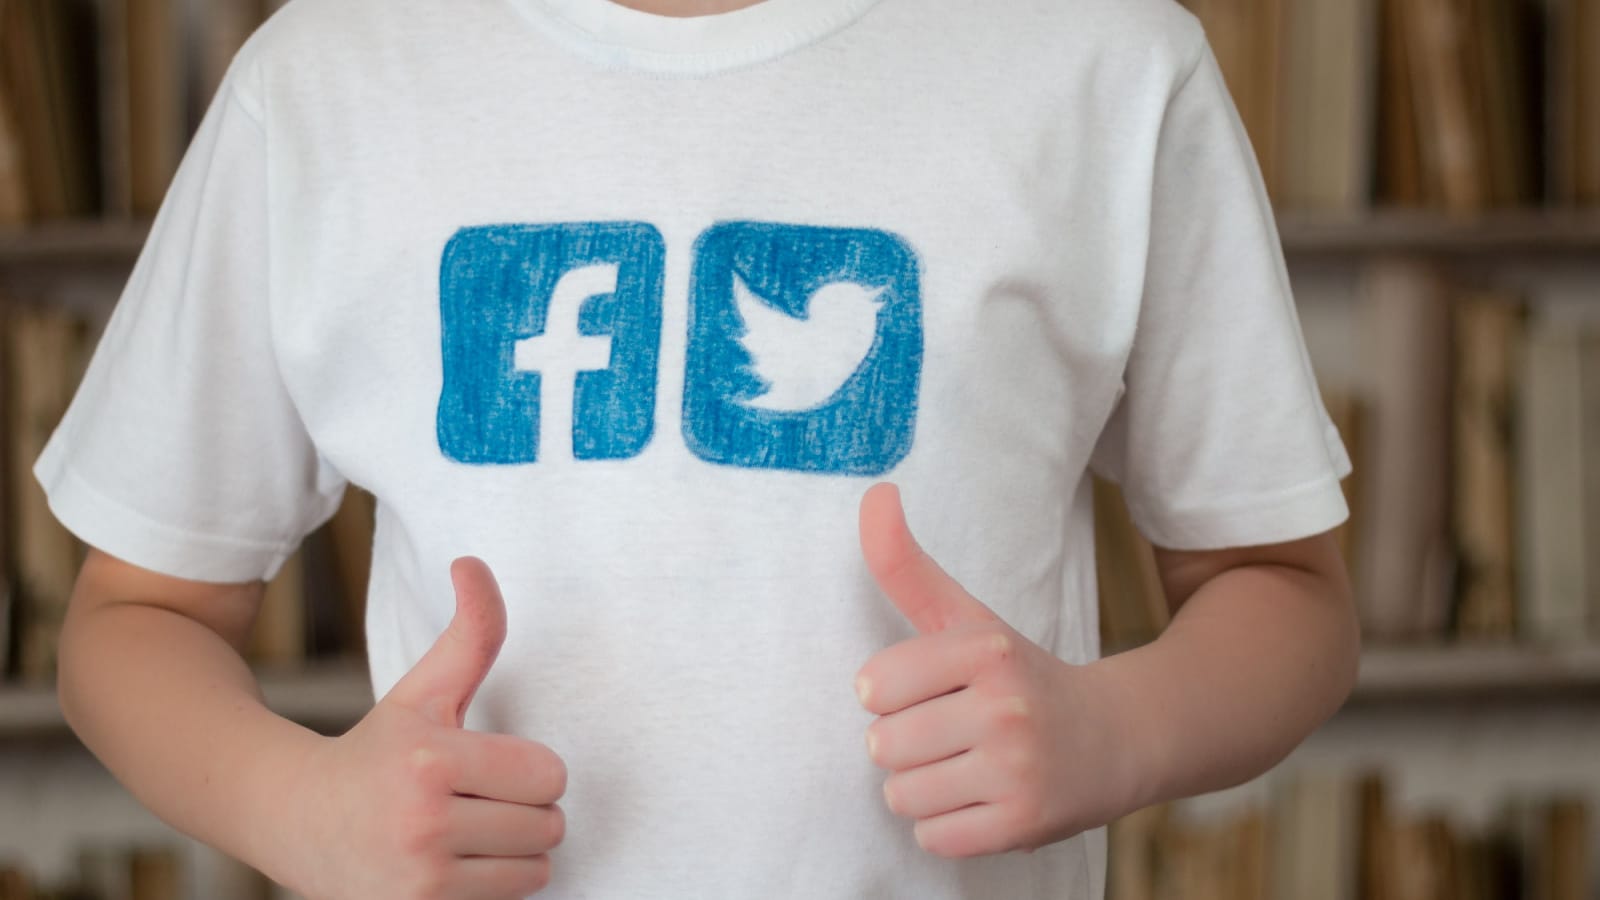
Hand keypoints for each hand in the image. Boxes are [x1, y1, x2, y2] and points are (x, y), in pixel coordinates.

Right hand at [283, 558, 565, 898]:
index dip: (529, 768)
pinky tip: (452, 868)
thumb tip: (473, 563)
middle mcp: (423, 825)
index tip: (490, 764)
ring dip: (514, 854)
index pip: (549, 773)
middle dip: (525, 810)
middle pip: (549, 824)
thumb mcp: (423, 690)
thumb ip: (470, 633)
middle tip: (478, 800)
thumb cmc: (376, 751)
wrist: (296, 822)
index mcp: (429, 760)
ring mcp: (420, 884)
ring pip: (537, 870)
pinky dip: (491, 888)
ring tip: (466, 835)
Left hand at [854, 484, 1146, 858]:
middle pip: (882, 745)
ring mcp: (1018, 769)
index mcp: (986, 647)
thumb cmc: (1019, 677)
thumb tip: (874, 491)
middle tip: (956, 734)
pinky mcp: (1024, 825)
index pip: (873, 685)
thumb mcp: (967, 617)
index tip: (935, 690)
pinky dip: (946, 828)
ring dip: (924, 789)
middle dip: (907, 746)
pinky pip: (933, 838)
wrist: (1117, 740)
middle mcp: (1006, 705)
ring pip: (902, 795)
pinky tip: (982, 802)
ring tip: (968, 768)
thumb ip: (907, 564)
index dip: (893, 695)